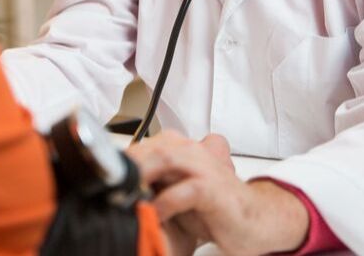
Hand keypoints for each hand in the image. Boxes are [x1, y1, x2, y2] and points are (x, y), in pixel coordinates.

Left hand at [126, 131, 308, 255]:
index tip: (106, 171)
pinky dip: (166, 202)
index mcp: (185, 149)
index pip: (147, 143)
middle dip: (129, 163)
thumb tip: (120, 187)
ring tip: (124, 192)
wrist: (257, 220)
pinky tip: (153, 214)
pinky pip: (186, 191)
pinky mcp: (215, 190)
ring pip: (167, 160)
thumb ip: (156, 182)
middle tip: (109, 181)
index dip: (125, 156)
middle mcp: (195, 152)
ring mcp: (206, 168)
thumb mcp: (180, 190)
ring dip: (142, 174)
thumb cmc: (217, 207)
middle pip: (153, 146)